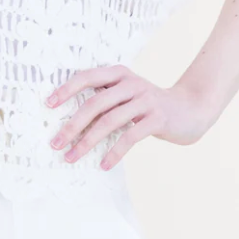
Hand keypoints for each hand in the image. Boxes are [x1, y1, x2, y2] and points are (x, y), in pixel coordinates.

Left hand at [45, 64, 214, 169]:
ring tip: (71, 157)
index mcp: (119, 74)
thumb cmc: (149, 105)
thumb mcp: (127, 94)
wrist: (190, 109)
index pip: (88, 77)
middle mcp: (131, 83)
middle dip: (72, 124)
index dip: (67, 89)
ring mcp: (145, 100)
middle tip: (55, 142)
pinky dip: (114, 152)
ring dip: (87, 142)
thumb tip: (71, 117)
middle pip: (95, 103)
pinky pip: (130, 137)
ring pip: (109, 121)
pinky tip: (103, 165)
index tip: (48, 104)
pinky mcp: (157, 118)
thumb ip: (105, 98)